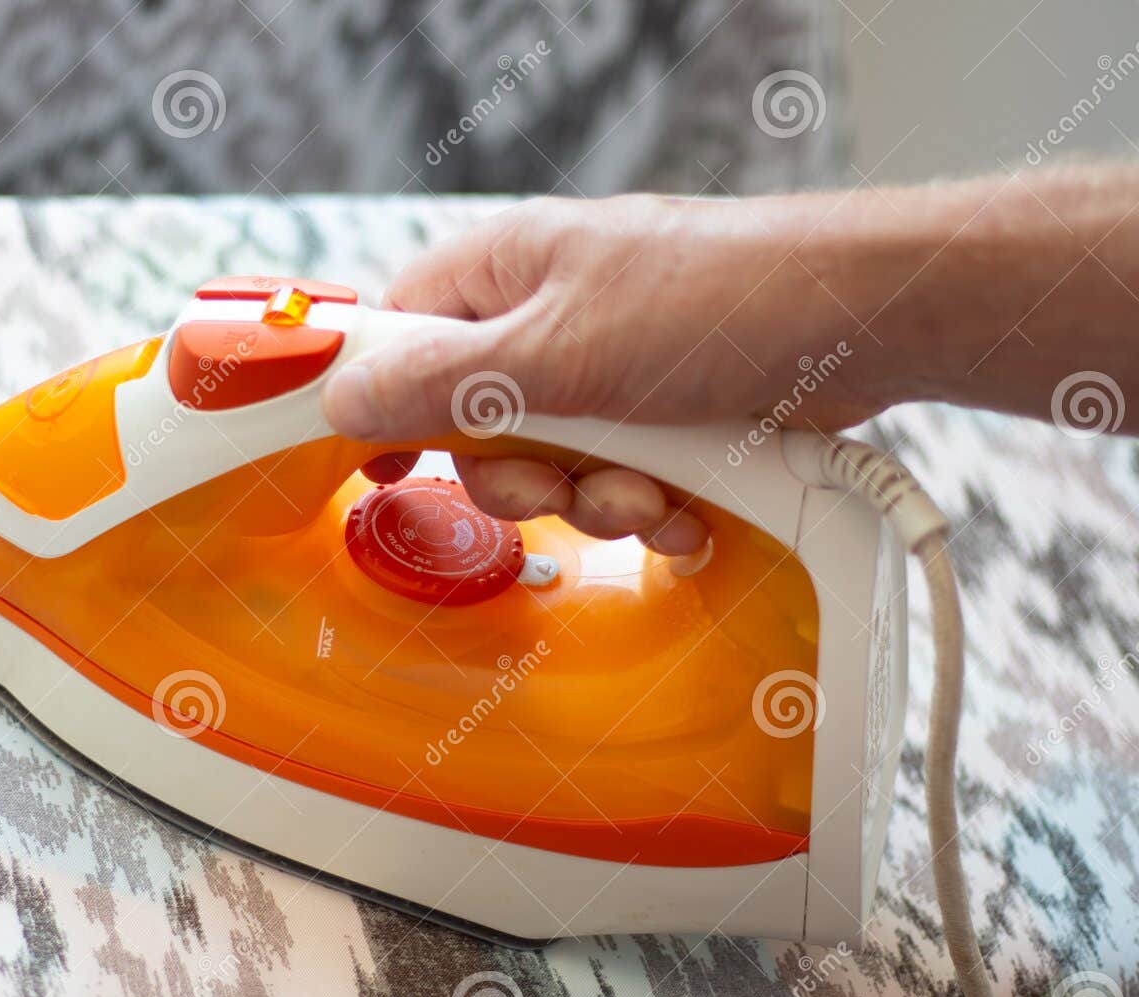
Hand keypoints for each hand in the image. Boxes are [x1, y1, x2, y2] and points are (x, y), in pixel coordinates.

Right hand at [321, 195, 887, 553]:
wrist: (866, 323)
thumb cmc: (719, 303)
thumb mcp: (559, 352)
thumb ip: (447, 382)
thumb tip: (345, 399)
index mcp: (506, 272)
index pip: (404, 333)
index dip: (383, 401)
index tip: (378, 464)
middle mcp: (551, 317)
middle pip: (480, 425)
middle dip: (525, 477)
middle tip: (560, 483)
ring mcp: (612, 367)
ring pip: (556, 466)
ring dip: (598, 502)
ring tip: (652, 493)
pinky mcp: (667, 413)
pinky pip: (621, 480)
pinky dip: (651, 508)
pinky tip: (687, 509)